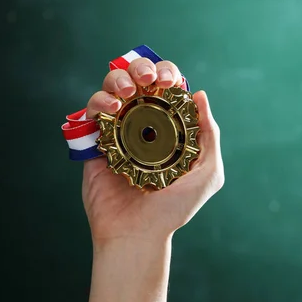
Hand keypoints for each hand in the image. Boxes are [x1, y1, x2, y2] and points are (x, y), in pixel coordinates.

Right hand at [81, 58, 223, 247]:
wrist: (136, 233)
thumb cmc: (174, 209)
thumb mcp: (207, 173)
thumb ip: (209, 135)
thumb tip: (199, 94)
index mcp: (171, 129)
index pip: (168, 89)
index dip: (168, 74)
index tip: (169, 81)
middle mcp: (144, 125)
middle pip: (139, 80)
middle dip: (142, 67)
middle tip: (148, 80)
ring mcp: (118, 131)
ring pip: (113, 87)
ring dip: (118, 79)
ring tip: (126, 94)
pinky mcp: (95, 141)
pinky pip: (92, 110)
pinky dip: (99, 101)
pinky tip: (111, 110)